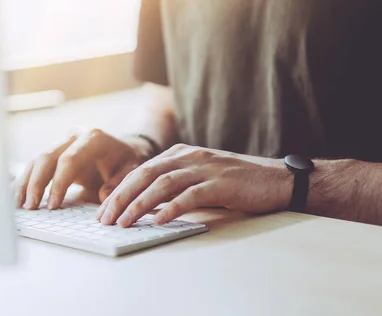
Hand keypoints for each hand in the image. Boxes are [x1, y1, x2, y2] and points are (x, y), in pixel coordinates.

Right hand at [13, 128, 151, 209]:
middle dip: (36, 183)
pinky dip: (25, 181)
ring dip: (26, 183)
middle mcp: (73, 136)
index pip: (69, 159)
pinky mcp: (53, 152)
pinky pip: (34, 165)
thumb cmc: (125, 161)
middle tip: (31, 207)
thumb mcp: (130, 171)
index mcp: (93, 138)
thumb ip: (118, 183)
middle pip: (47, 157)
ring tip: (19, 206)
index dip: (58, 182)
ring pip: (36, 160)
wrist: (122, 149)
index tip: (53, 204)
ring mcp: (61, 142)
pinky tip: (17, 197)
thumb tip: (103, 196)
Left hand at [96, 144, 292, 226]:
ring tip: (124, 222)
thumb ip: (174, 186)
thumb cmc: (235, 182)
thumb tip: (145, 207)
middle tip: (106, 219)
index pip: (141, 171)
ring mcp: (205, 168)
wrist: (276, 179)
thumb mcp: (199, 177)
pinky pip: (191, 195)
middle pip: (145, 175)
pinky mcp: (221, 183)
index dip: (119, 191)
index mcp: (180, 154)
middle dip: (121, 197)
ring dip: (140, 204)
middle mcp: (188, 157)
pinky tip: (160, 221)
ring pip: (163, 184)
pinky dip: (173, 208)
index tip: (104, 211)